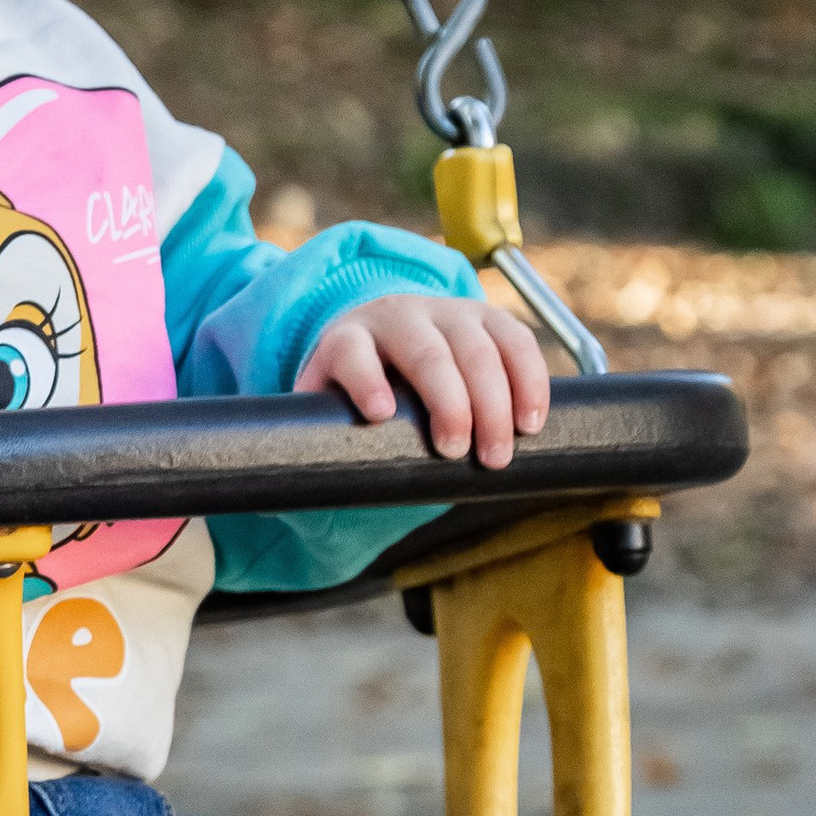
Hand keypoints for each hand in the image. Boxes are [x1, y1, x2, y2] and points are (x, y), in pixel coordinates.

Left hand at [295, 291, 550, 470]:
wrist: (385, 333)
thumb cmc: (354, 389)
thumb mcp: (328, 405)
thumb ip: (315, 440)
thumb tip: (284, 503)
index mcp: (349, 339)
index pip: (352, 353)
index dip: (365, 380)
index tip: (379, 413)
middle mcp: (398, 318)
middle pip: (426, 353)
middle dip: (447, 402)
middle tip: (457, 451)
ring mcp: (447, 312)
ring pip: (476, 347)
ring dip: (494, 401)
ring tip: (497, 453)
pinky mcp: (488, 316)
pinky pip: (517, 341)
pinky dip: (529, 380)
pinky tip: (531, 421)